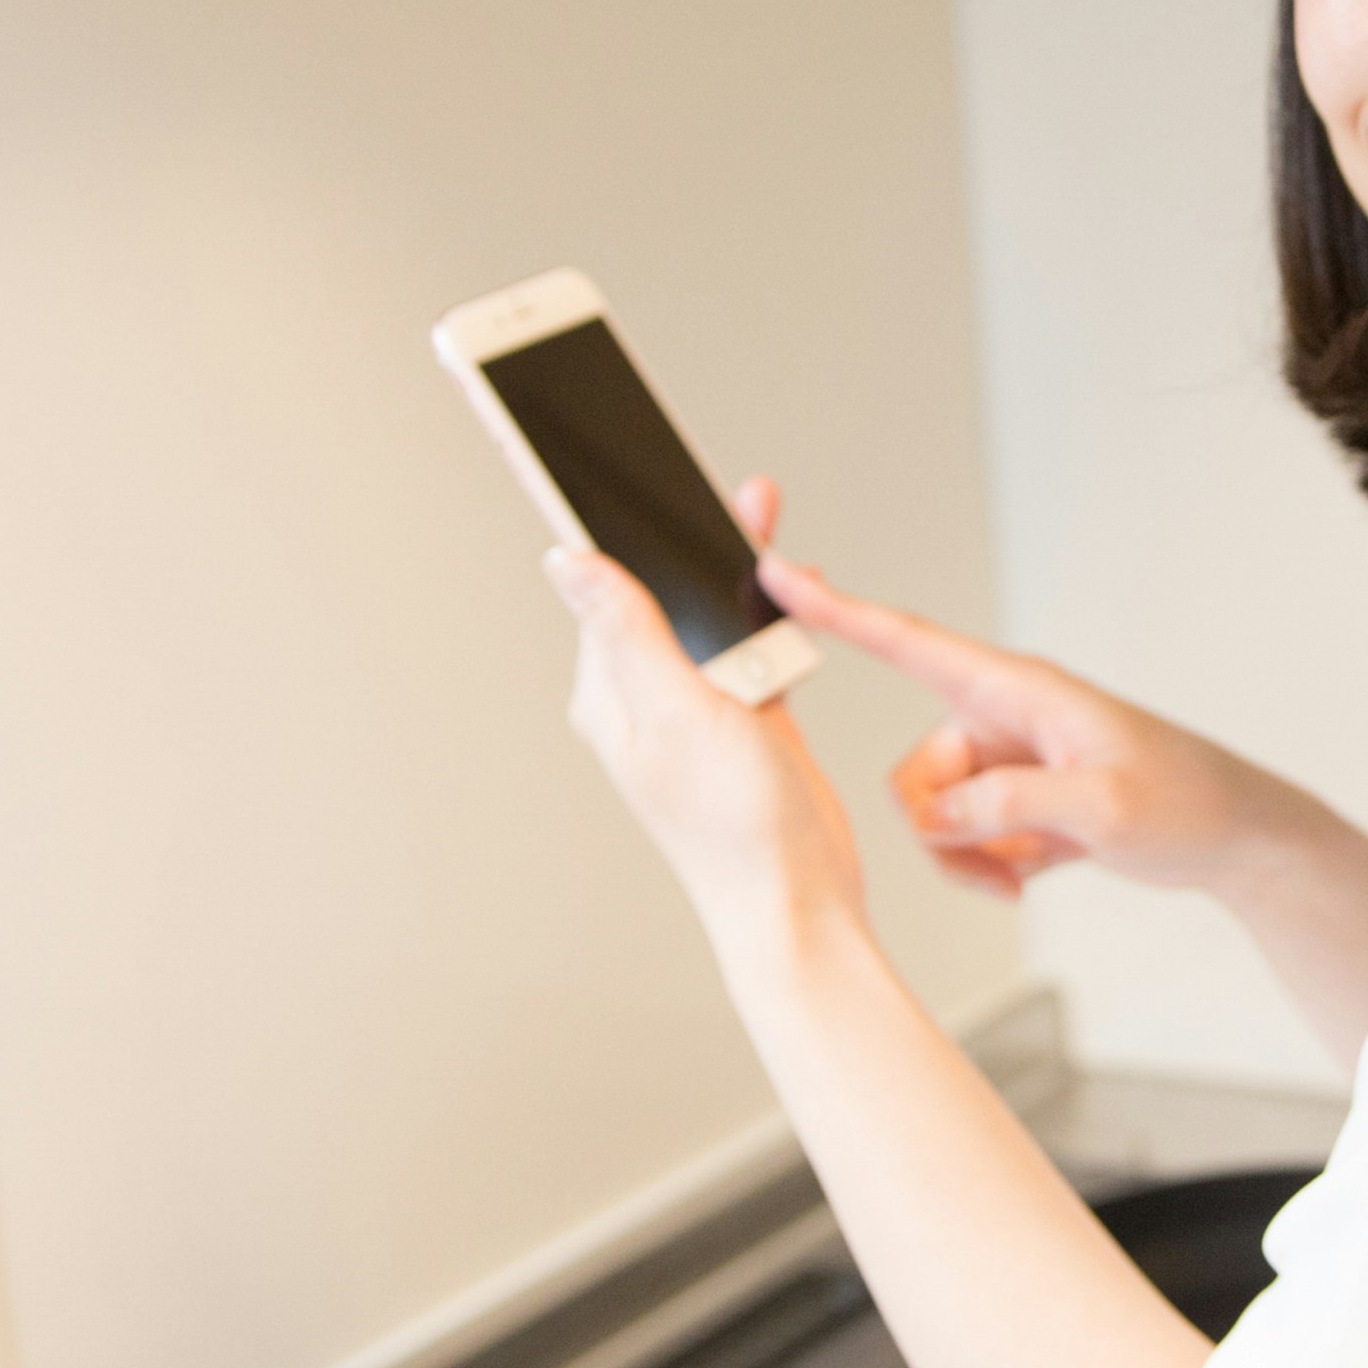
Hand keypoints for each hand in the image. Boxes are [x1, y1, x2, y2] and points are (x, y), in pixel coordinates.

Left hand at [547, 481, 861, 949]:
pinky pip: (749, 644)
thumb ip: (631, 631)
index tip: (604, 469)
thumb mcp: (680, 712)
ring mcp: (695, 705)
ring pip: (707, 612)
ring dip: (734, 572)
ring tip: (762, 521)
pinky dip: (769, 615)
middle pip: (657, 589)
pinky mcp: (743, 716)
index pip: (598, 587)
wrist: (800, 898)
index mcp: (609, 693)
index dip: (605, 526)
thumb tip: (567, 561)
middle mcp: (644, 696)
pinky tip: (790, 592)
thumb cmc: (734, 828)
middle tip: (724, 488)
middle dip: (685, 535)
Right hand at [742, 524, 1259, 904]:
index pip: (908, 642)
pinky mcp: (1017, 800)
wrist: (1235, 838)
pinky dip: (988, 867)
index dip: (836, 609)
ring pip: (934, 813)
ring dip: (967, 857)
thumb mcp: (1102, 807)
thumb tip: (931, 816)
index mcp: (1017, 690)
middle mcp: (1001, 718)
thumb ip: (1010, 806)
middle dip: (940, 829)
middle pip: (914, 771)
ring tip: (1023, 875)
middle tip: (1001, 866)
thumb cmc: (1186, 803)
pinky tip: (1038, 872)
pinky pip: (963, 837)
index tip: (776, 572)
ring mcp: (1007, 761)